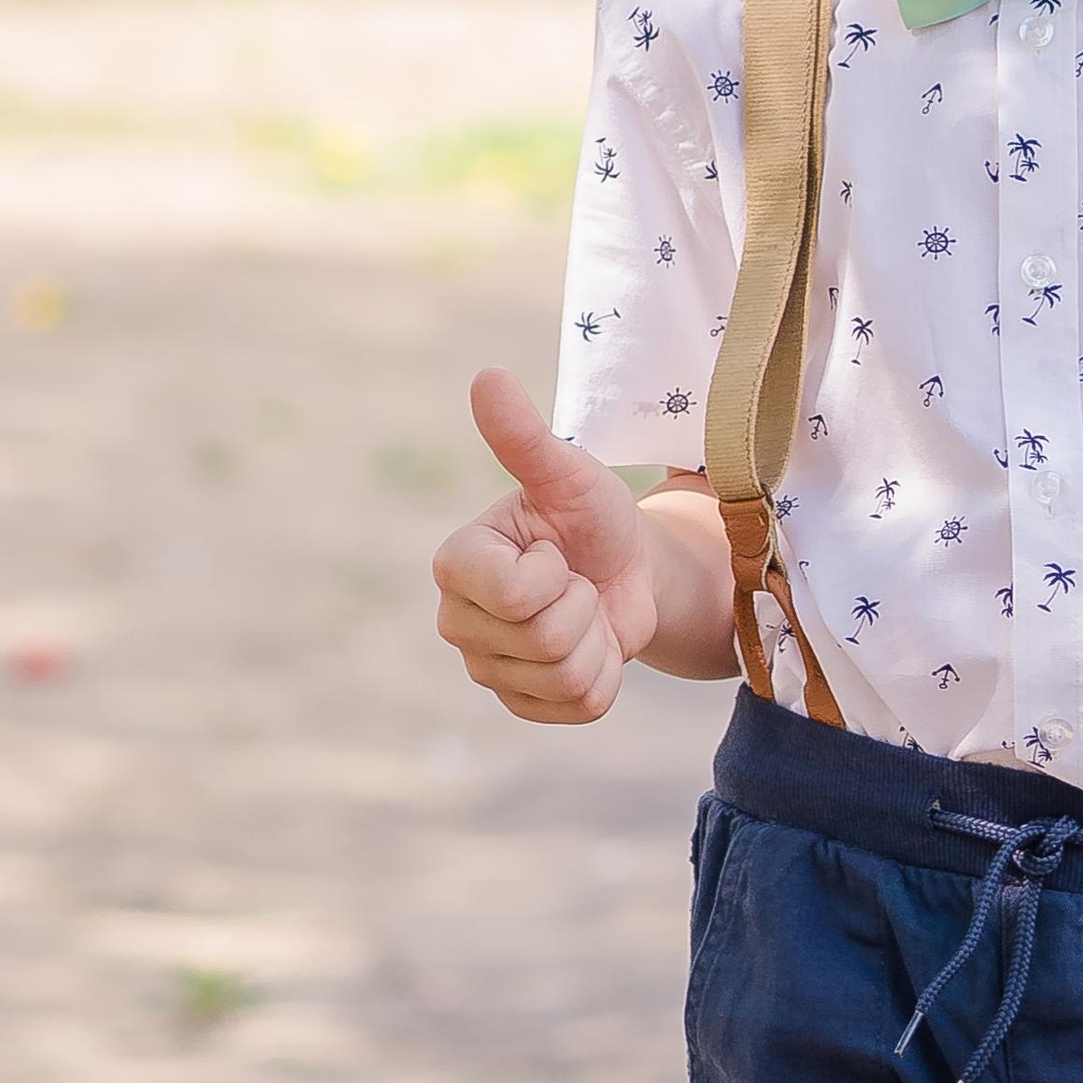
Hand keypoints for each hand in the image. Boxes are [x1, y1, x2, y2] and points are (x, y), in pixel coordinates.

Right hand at [432, 369, 661, 724]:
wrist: (626, 567)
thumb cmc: (589, 514)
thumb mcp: (566, 473)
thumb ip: (523, 435)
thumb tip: (486, 375)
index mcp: (456, 565)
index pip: (515, 595)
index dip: (554, 573)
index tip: (552, 550)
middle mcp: (458, 623)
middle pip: (544, 639)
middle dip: (582, 605)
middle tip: (573, 580)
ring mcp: (488, 670)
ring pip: (565, 676)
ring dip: (596, 639)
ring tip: (583, 610)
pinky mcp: (524, 706)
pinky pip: (581, 707)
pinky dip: (606, 675)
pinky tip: (592, 646)